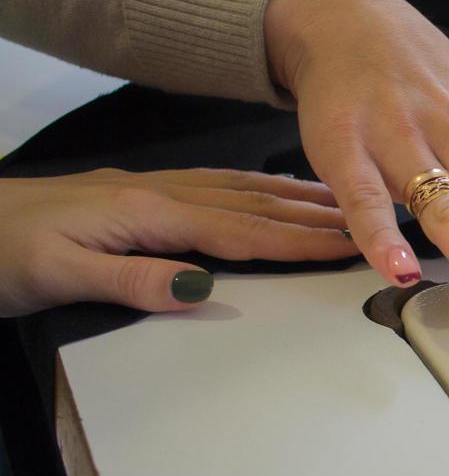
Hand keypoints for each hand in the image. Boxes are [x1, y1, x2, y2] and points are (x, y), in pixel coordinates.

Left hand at [0, 169, 355, 317]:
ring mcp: (143, 190)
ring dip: (289, 196)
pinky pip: (212, 186)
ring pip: (235, 189)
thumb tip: (201, 289)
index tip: (348, 244)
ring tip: (337, 201)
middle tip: (366, 221)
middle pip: (248, 204)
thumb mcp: (54, 274)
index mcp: (144, 212)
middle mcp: (153, 193)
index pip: (237, 230)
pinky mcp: (131, 194)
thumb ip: (130, 279)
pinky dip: (253, 189)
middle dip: (311, 214)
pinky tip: (266, 191)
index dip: (296, 240)